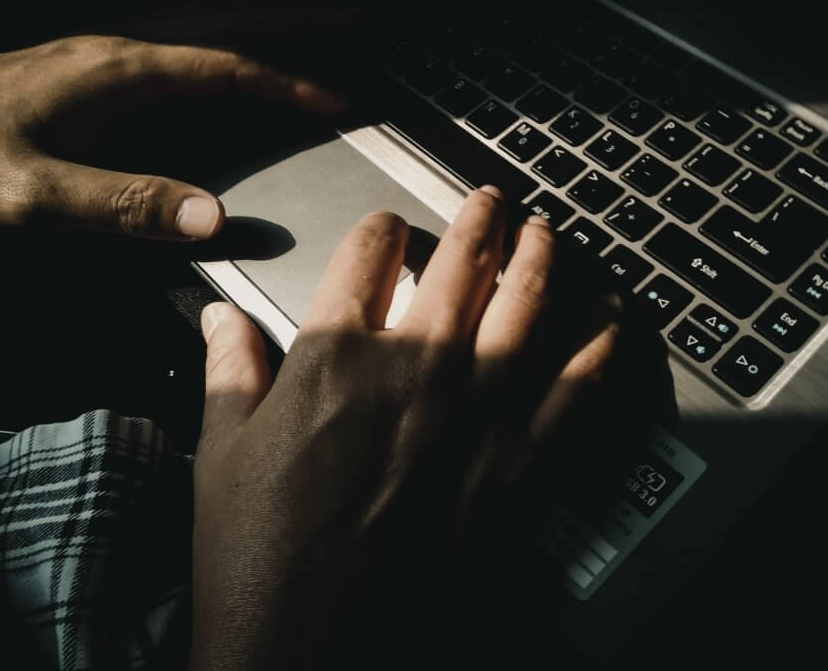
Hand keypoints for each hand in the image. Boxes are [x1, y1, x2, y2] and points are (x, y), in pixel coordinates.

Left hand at [0, 35, 345, 239]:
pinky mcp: (84, 65)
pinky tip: (221, 34)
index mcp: (114, 72)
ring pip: (198, 13)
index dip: (286, 80)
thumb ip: (122, 203)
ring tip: (306, 0)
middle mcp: (113, 47)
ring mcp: (98, 50)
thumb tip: (210, 215)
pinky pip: (172, 29)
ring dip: (259, 6)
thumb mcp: (31, 195)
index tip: (334, 98)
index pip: (223, 66)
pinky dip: (216, 24)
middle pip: (223, 17)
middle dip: (292, 14)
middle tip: (347, 11)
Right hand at [190, 187, 621, 669]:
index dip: (380, 228)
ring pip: (523, 309)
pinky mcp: (509, 467)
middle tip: (493, 200)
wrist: (300, 636)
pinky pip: (569, 393)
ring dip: (541, 260)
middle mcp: (413, 368)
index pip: (368, 251)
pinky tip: (608, 319)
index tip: (386, 229)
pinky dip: (594, 349)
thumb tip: (219, 318)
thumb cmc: (255, 546)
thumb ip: (230, 367)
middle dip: (480, 220)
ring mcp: (470, 414)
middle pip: (461, 263)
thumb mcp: (221, 446)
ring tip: (548, 232)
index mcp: (336, 353)